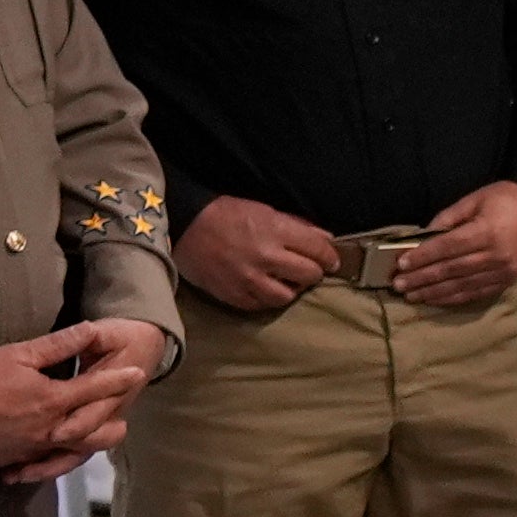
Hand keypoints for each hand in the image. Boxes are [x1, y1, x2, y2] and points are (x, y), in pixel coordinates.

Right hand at [0, 321, 157, 476]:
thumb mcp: (17, 355)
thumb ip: (57, 345)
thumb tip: (90, 329)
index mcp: (53, 401)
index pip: (95, 389)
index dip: (119, 379)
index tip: (138, 373)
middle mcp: (49, 430)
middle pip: (94, 435)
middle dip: (111, 427)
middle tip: (121, 419)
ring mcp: (32, 450)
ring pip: (70, 453)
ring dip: (86, 445)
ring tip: (91, 437)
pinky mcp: (13, 462)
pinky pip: (41, 465)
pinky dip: (52, 461)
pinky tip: (51, 455)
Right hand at [178, 194, 339, 315]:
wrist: (185, 226)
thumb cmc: (227, 214)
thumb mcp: (265, 211)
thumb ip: (297, 226)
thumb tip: (327, 239)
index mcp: (275, 230)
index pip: (318, 249)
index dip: (330, 256)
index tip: (331, 260)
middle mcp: (265, 256)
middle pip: (309, 275)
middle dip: (314, 272)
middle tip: (309, 270)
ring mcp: (248, 279)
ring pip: (287, 296)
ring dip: (291, 289)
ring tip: (286, 281)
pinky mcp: (233, 295)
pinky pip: (261, 306)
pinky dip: (267, 298)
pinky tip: (264, 288)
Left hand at [394, 179, 516, 311]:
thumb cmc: (504, 199)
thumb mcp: (473, 200)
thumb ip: (447, 219)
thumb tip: (421, 238)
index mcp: (486, 232)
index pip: (447, 248)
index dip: (423, 257)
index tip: (401, 264)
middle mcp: (495, 255)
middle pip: (451, 270)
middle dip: (422, 278)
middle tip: (399, 285)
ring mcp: (503, 271)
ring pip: (462, 285)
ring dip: (434, 292)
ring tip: (412, 296)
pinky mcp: (508, 280)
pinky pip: (477, 293)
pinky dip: (455, 298)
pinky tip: (437, 299)